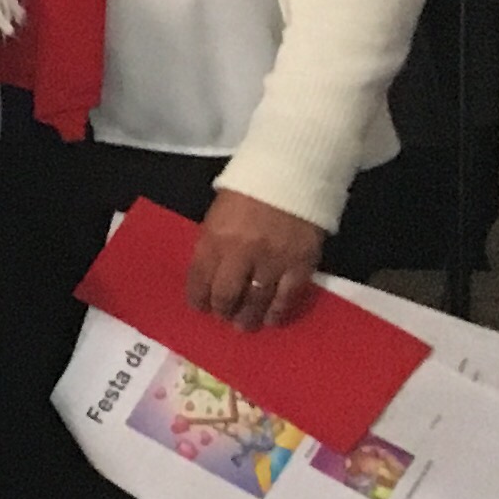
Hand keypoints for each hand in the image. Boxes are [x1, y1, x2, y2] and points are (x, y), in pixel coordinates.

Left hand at [187, 189, 326, 325]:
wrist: (292, 173)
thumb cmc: (248, 192)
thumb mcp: (218, 215)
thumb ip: (212, 244)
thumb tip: (207, 275)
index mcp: (215, 237)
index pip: (199, 278)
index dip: (197, 298)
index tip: (199, 308)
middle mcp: (241, 252)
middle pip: (226, 294)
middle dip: (222, 311)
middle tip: (223, 317)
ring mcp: (273, 259)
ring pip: (256, 300)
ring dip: (248, 317)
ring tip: (244, 325)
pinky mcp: (301, 262)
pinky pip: (287, 296)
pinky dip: (278, 311)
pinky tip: (272, 318)